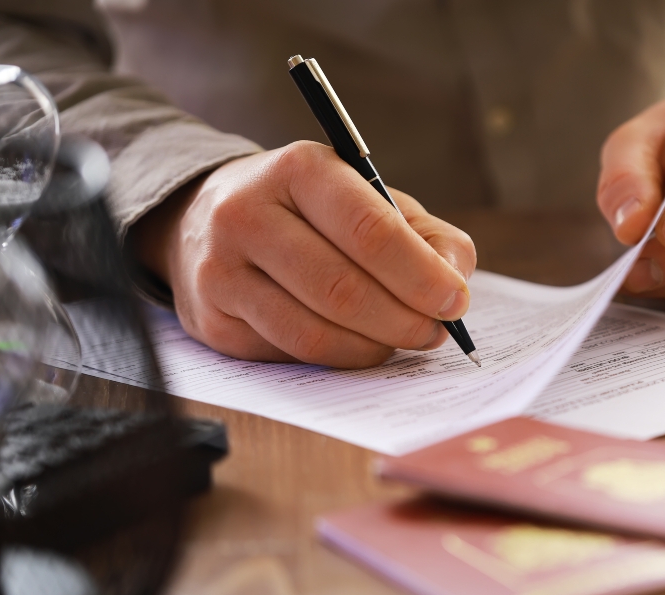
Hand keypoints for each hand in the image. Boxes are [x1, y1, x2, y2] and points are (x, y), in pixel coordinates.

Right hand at [130, 141, 475, 367]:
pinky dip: (337, 356)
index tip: (455, 300)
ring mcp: (221, 270)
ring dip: (373, 346)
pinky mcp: (213, 319)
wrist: (209, 219)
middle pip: (341, 288)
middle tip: (435, 332)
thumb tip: (454, 283)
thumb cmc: (314, 211)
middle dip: (402, 320)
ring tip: (402, 340)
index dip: (420, 274)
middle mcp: (248, 214)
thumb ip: (428, 235)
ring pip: (313, 331)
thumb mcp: (372, 199)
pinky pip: (289, 353)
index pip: (369, 230)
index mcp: (300, 169)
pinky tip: (358, 343)